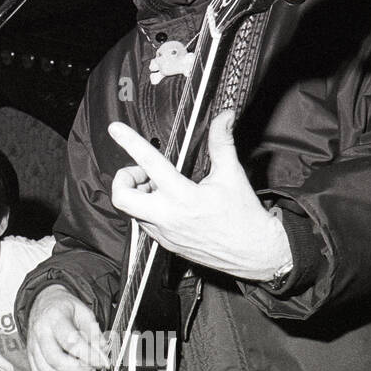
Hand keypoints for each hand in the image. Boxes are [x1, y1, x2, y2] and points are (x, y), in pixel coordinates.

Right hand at [26, 284, 107, 370]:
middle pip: (56, 360)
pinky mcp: (30, 356)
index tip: (102, 363)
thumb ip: (94, 333)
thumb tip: (102, 354)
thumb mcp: (85, 313)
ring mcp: (32, 345)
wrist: (45, 303)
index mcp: (54, 317)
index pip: (71, 341)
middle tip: (92, 370)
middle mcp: (40, 332)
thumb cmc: (66, 309)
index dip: (88, 356)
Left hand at [107, 110, 291, 281]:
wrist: (255, 253)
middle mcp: (168, 217)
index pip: (150, 164)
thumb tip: (224, 117)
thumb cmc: (244, 216)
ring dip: (137, 194)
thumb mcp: (232, 175)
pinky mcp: (165, 244)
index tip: (116, 130)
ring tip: (158, 186)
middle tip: (141, 173)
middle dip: (123, 179)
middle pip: (121, 197)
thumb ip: (222, 143)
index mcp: (184, 197)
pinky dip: (147, 209)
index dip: (130, 143)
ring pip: (130, 211)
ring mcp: (164, 233)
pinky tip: (166, 203)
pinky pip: (143, 223)